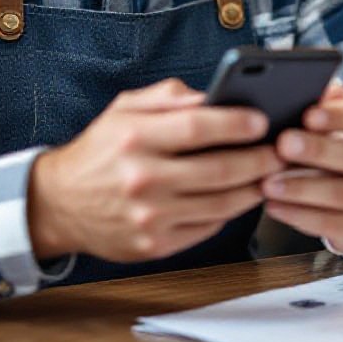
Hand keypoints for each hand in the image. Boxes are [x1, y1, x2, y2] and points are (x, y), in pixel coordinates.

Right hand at [27, 78, 283, 262]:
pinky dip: (232, 212)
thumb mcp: (125, 108)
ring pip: (221, 204)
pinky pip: (208, 228)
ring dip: (254, 188)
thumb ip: (169, 98)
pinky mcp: (155, 245)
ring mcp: (150, 217)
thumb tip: (216, 96)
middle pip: (219, 170)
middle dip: (259, 159)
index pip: (197, 127)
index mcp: (135, 138)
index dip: (236, 124)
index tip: (263, 120)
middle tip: (283, 149)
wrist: (59, 203)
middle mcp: (142, 179)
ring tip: (272, 173)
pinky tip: (244, 195)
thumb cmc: (100, 150)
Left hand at [261, 80, 342, 253]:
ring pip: (341, 194)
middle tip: (283, 144)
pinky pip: (331, 224)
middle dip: (317, 150)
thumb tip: (316, 84)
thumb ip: (327, 105)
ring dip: (301, 188)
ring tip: (267, 182)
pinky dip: (299, 215)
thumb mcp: (340, 126)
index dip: (338, 115)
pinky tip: (274, 206)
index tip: (308, 114)